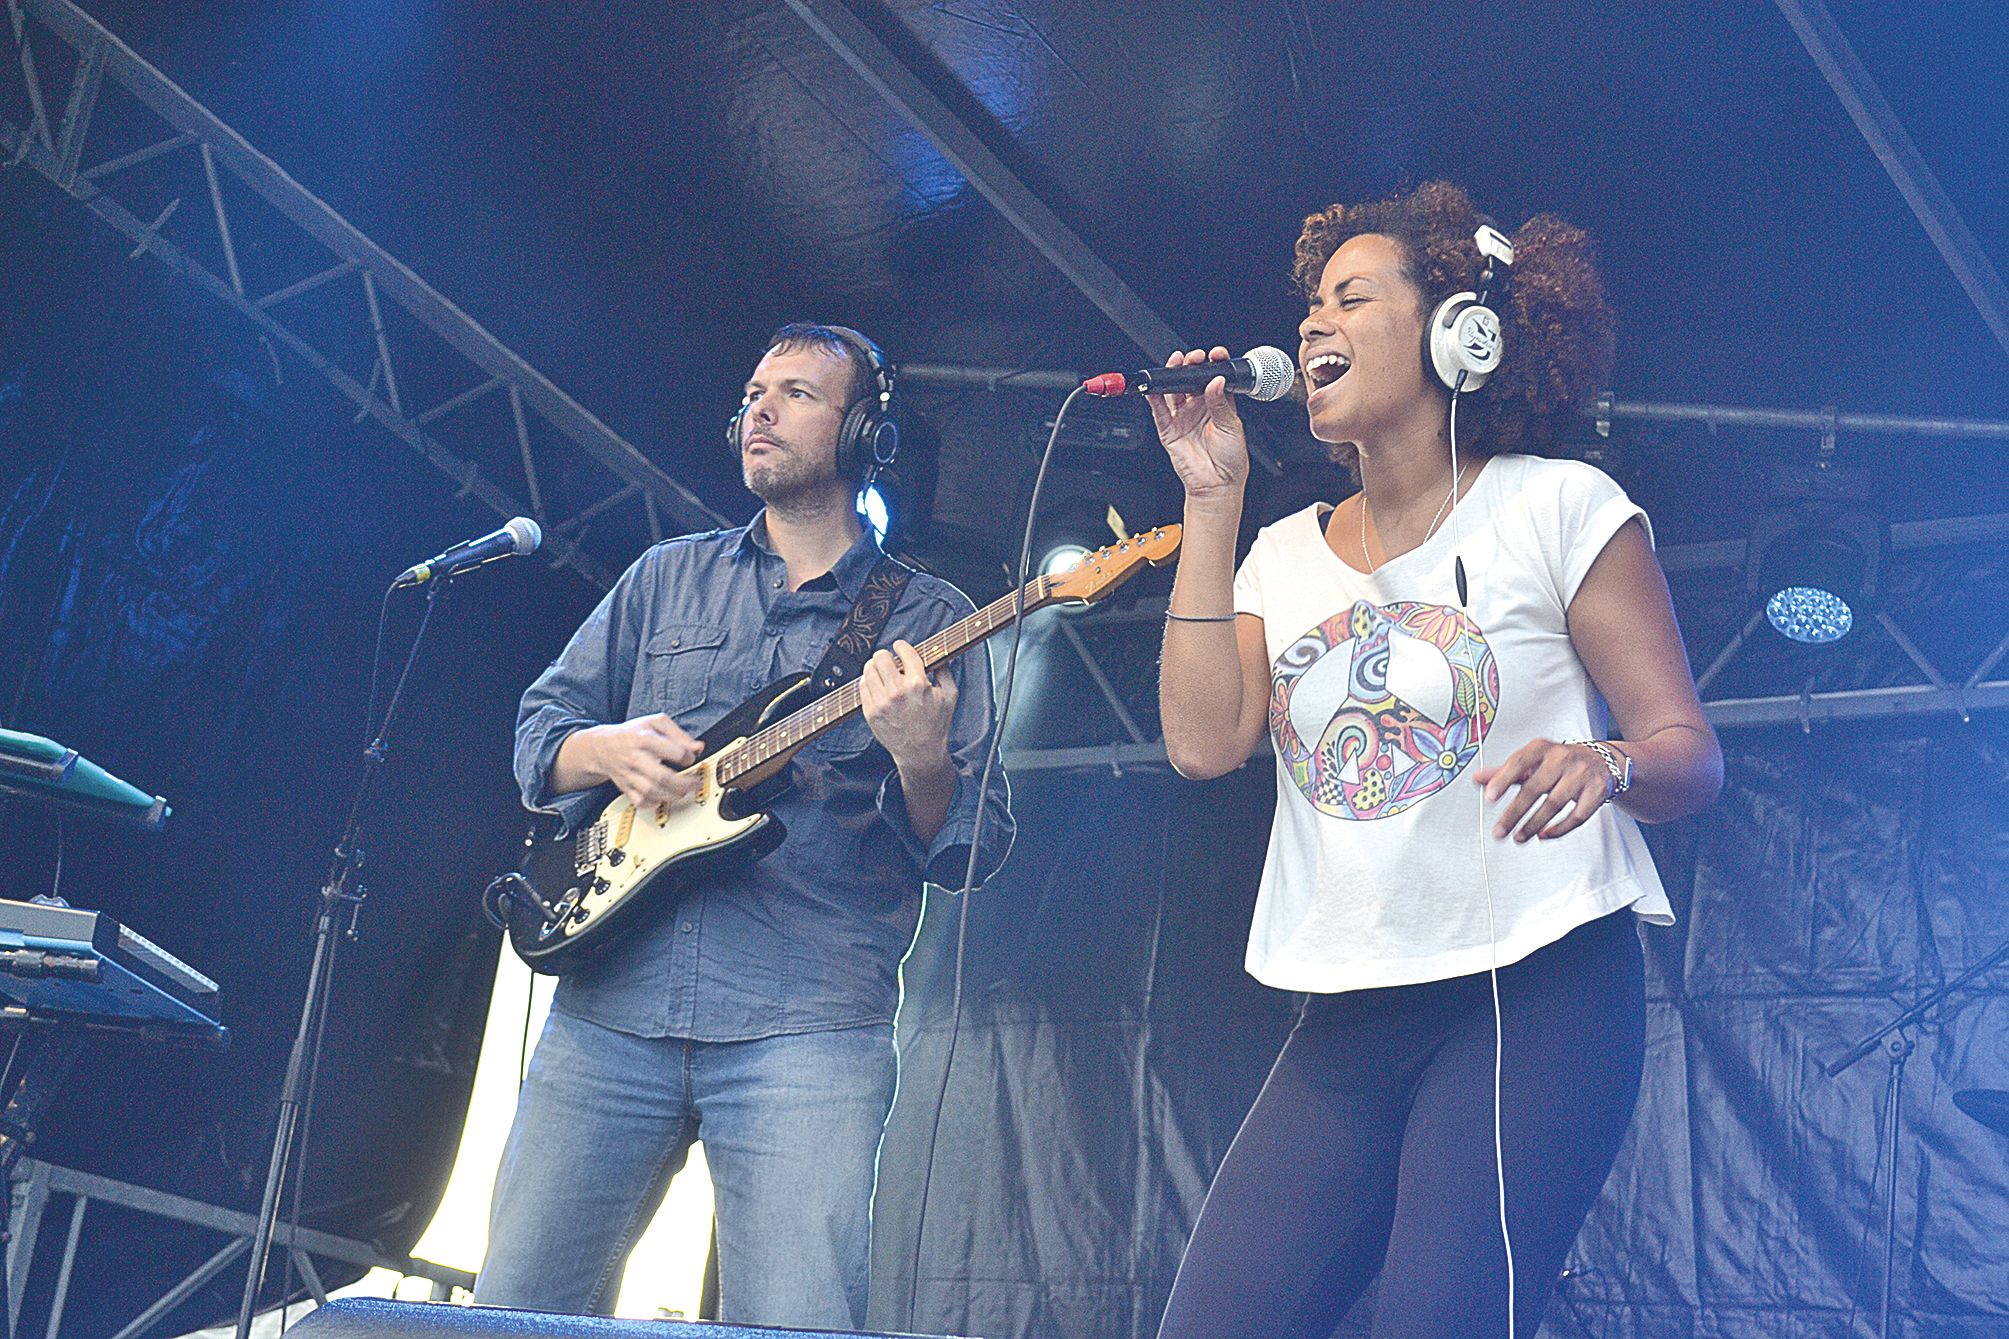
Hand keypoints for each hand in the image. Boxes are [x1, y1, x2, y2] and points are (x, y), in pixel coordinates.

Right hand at [578, 713, 703, 808]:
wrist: (602, 746)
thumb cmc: (632, 734)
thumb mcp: (656, 723)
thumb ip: (679, 734)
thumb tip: (697, 747)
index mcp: (645, 739)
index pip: (673, 750)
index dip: (688, 756)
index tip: (691, 758)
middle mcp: (636, 758)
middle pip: (662, 777)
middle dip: (684, 784)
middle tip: (695, 783)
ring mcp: (629, 775)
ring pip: (651, 792)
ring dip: (672, 795)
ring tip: (682, 791)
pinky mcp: (625, 787)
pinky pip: (639, 802)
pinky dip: (653, 803)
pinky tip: (662, 797)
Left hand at [859, 640, 956, 770]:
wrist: (920, 752)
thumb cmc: (937, 724)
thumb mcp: (950, 696)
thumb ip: (944, 671)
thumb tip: (940, 654)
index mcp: (918, 684)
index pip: (904, 652)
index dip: (901, 646)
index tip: (899, 646)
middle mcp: (897, 692)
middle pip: (880, 657)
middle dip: (886, 655)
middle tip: (889, 660)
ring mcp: (881, 703)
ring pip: (868, 669)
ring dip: (875, 667)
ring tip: (881, 671)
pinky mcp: (871, 712)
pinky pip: (862, 686)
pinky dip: (868, 682)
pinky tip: (877, 685)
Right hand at [1147, 347, 1249, 502]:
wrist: (1218, 485)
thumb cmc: (1231, 460)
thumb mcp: (1232, 426)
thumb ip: (1221, 403)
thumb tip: (1216, 381)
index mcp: (1218, 404)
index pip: (1213, 378)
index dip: (1212, 365)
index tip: (1215, 355)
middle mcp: (1199, 408)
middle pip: (1190, 381)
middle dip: (1191, 366)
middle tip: (1194, 358)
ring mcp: (1183, 418)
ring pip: (1173, 391)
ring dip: (1172, 375)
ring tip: (1176, 363)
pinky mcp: (1169, 430)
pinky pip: (1159, 410)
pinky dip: (1154, 397)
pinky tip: (1155, 386)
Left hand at [1473, 739, 1618, 842]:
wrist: (1602, 760)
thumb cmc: (1561, 762)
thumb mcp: (1532, 761)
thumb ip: (1505, 772)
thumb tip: (1478, 779)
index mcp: (1542, 748)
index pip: (1519, 762)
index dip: (1502, 779)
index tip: (1488, 797)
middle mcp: (1562, 758)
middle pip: (1535, 788)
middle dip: (1514, 813)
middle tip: (1499, 831)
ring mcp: (1581, 774)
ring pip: (1555, 803)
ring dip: (1533, 824)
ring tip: (1518, 837)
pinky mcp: (1596, 791)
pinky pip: (1577, 815)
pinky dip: (1559, 829)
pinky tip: (1544, 835)